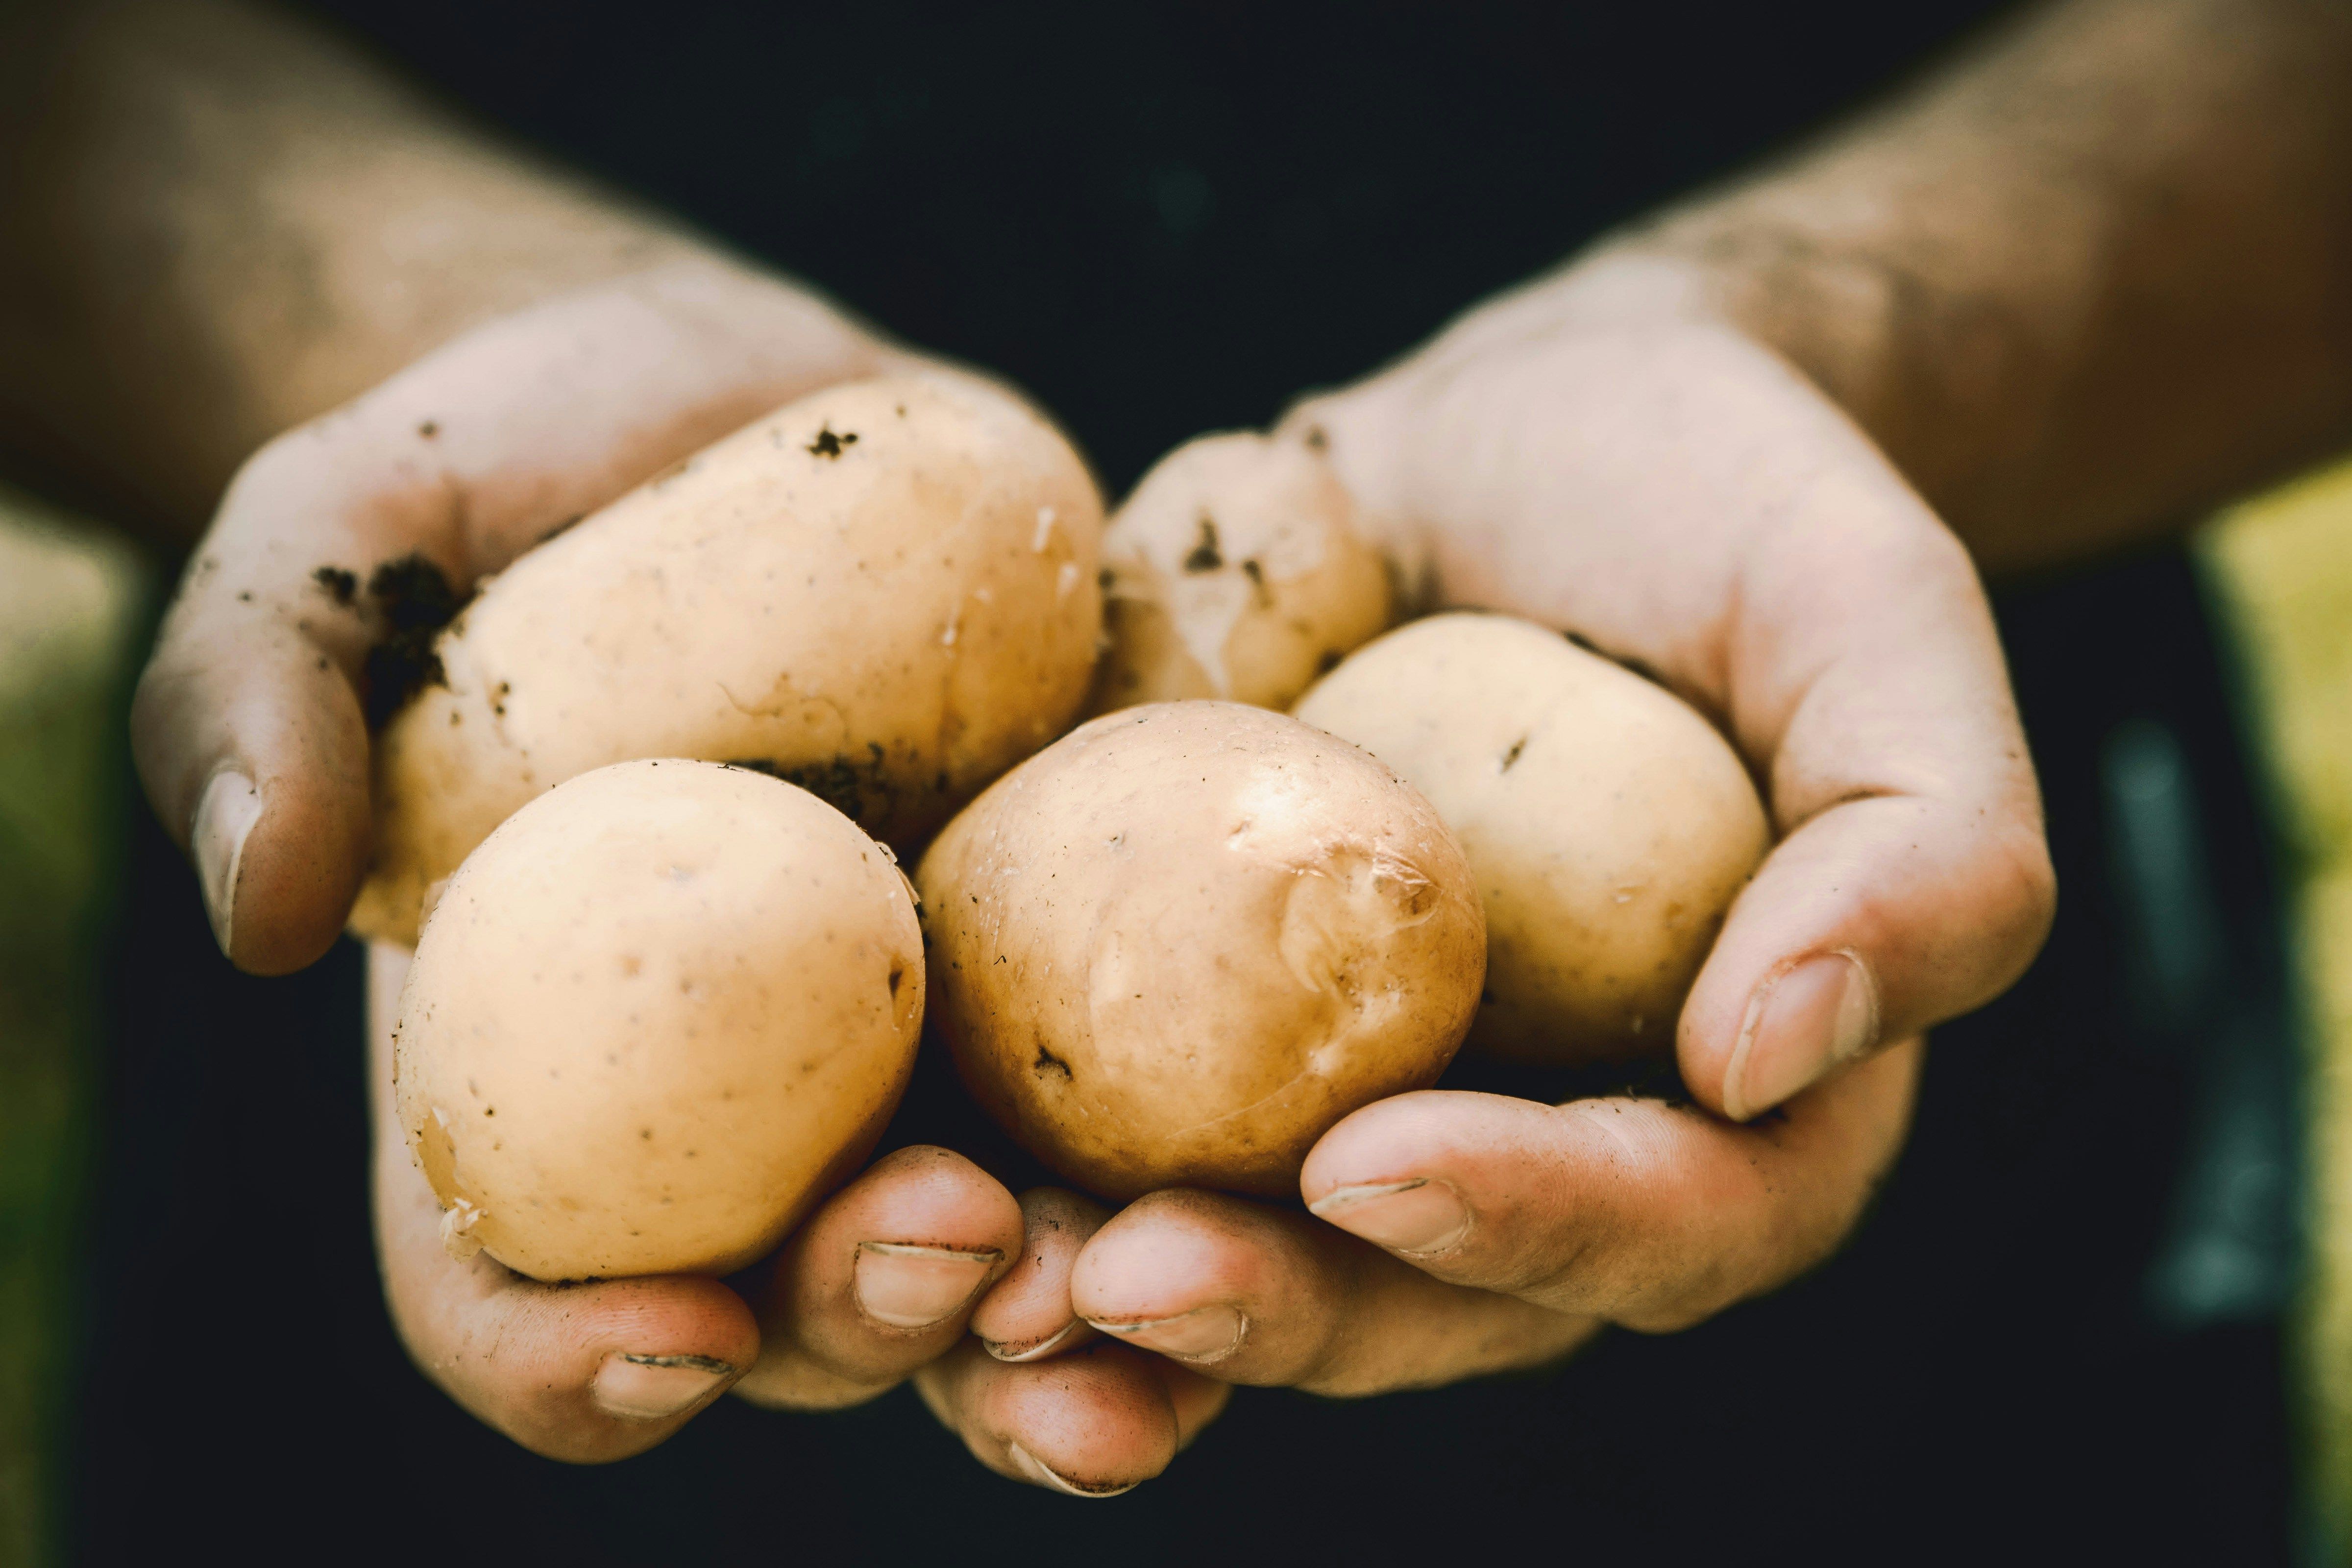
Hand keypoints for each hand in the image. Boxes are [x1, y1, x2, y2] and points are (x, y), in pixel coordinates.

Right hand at [147, 257, 1151, 1468]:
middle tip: (963, 1240)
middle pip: (787, 1307)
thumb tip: (264, 907)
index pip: (508, 1295)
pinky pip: (1142, 1091)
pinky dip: (1211, 1147)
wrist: (716, 404)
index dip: (569, 1360)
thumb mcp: (334, 540)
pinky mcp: (1062, 946)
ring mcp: (909, 1043)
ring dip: (1076, 1306)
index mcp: (527, 1072)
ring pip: (990, 1254)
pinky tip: (1300, 1140)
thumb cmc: (494, 479)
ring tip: (1154, 1269)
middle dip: (876, 1319)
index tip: (675, 1334)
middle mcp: (728, 1106)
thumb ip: (256, 694)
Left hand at [999, 247, 2050, 1451]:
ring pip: (1226, 1273)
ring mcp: (1333, 1093)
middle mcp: (1517, 1138)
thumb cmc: (1727, 513)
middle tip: (1127, 1281)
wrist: (1521, 434)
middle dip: (1273, 1312)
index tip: (1381, 1163)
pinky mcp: (1176, 1015)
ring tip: (971, 1287)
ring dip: (1089, 1323)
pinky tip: (875, 1185)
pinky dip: (984, 1183)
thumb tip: (1780, 1050)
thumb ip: (1925, 842)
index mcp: (1717, 1102)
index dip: (1527, 1226)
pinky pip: (1081, 1142)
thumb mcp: (1875, 622)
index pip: (1651, 1226)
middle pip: (1412, 1302)